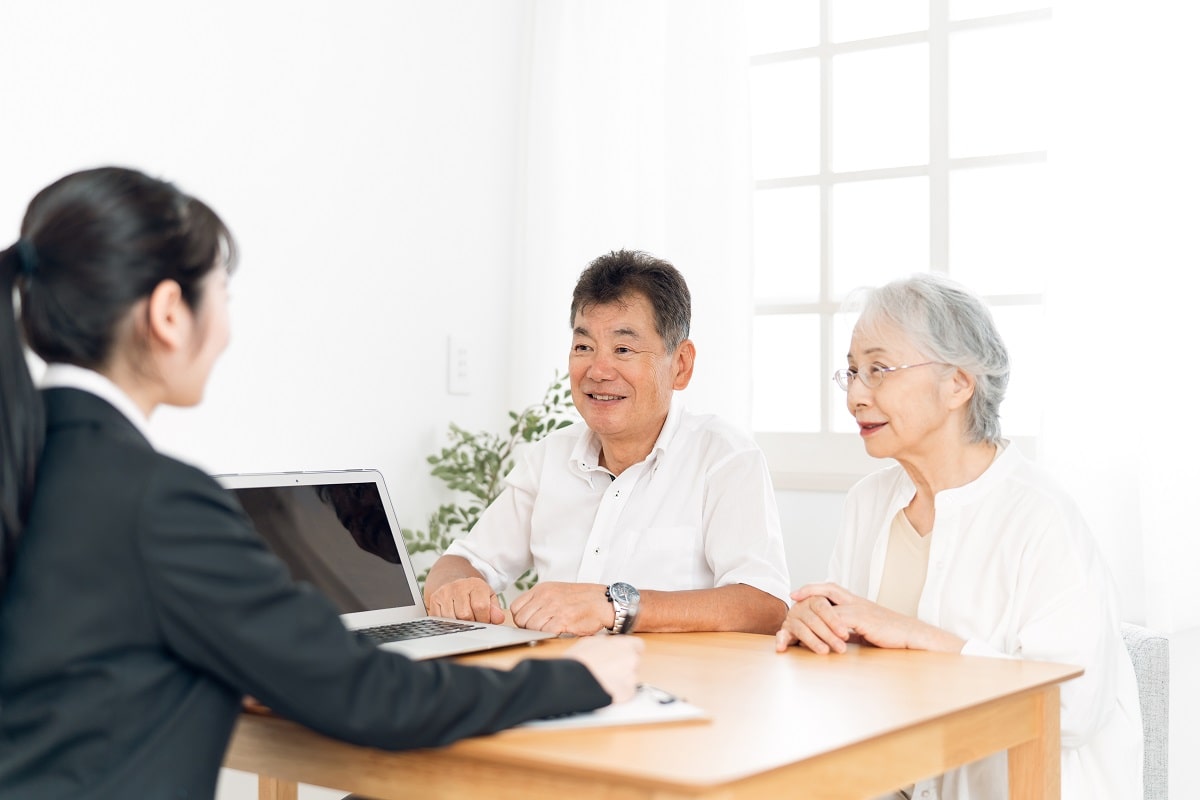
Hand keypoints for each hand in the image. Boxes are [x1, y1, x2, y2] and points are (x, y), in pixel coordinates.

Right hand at [425, 577, 504, 624]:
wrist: (452, 579)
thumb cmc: (472, 592)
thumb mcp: (488, 596)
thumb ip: (495, 608)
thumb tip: (498, 619)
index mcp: (475, 585)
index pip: (480, 606)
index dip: (484, 618)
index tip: (485, 620)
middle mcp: (458, 587)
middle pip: (465, 615)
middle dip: (472, 622)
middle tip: (474, 620)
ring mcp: (445, 593)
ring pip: (452, 619)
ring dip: (459, 624)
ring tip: (464, 619)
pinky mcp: (434, 600)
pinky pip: (440, 619)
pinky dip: (448, 623)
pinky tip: (453, 618)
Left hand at [509, 582, 611, 635]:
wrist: (603, 602)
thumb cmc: (581, 599)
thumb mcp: (556, 591)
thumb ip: (539, 601)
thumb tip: (525, 618)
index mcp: (541, 589)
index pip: (515, 607)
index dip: (520, 618)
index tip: (528, 623)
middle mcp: (545, 597)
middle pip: (521, 619)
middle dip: (527, 628)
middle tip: (539, 629)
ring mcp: (554, 608)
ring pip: (531, 627)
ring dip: (538, 632)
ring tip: (550, 630)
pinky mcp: (563, 620)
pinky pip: (545, 632)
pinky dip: (549, 635)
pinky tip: (558, 631)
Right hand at [562, 635, 643, 702]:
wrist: (573, 682)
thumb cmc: (578, 661)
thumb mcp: (589, 642)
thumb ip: (605, 643)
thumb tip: (607, 644)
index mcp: (623, 644)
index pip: (638, 645)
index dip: (630, 650)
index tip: (623, 655)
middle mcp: (631, 659)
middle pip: (634, 662)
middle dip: (624, 666)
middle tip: (609, 670)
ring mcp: (631, 677)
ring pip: (630, 678)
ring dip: (621, 679)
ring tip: (604, 680)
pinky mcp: (628, 693)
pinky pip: (626, 692)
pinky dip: (618, 692)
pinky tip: (605, 689)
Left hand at [775, 583, 964, 653]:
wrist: (914, 636)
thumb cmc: (893, 636)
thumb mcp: (869, 630)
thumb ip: (852, 630)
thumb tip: (836, 638)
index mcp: (858, 603)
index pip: (833, 589)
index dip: (815, 589)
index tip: (798, 593)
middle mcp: (857, 602)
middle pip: (829, 588)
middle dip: (810, 590)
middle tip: (793, 595)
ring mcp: (860, 609)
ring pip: (830, 606)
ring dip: (813, 613)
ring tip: (798, 615)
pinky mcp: (863, 619)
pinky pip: (839, 620)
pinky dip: (826, 625)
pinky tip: (817, 632)